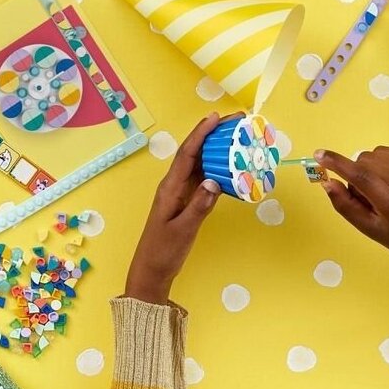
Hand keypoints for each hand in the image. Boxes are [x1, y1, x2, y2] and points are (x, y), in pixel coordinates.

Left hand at [124, 113, 224, 304]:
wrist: (152, 270)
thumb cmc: (163, 251)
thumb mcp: (182, 230)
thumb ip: (199, 206)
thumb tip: (215, 182)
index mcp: (170, 187)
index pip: (187, 154)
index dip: (201, 133)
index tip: (216, 118)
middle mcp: (175, 185)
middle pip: (194, 152)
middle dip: (212, 134)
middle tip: (236, 122)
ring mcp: (181, 193)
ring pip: (200, 164)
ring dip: (217, 149)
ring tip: (237, 137)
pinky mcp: (187, 202)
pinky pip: (204, 180)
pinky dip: (218, 170)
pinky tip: (232, 167)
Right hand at [316, 146, 388, 298]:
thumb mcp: (369, 229)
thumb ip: (345, 205)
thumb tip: (327, 181)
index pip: (361, 176)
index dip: (337, 164)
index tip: (319, 155)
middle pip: (364, 162)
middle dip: (355, 175)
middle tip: (366, 198)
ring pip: (373, 155)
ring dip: (368, 169)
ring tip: (380, 190)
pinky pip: (385, 152)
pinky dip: (380, 164)